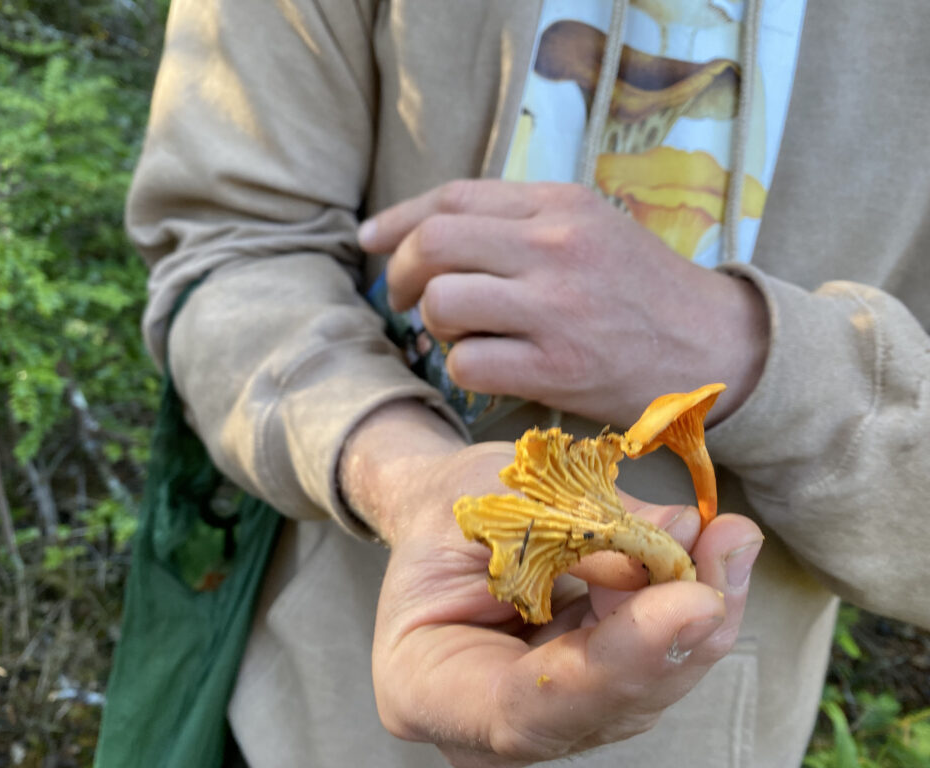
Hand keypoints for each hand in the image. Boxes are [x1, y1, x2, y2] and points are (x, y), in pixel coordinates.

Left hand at [357, 179, 767, 426]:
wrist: (715, 347)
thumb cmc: (642, 290)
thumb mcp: (590, 228)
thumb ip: (520, 221)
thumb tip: (430, 232)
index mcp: (561, 204)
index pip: (453, 197)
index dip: (399, 219)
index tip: (372, 240)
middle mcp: (556, 247)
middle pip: (435, 243)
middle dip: (399, 272)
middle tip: (400, 297)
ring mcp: (556, 308)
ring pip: (443, 303)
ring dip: (433, 323)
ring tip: (456, 334)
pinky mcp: (558, 368)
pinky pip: (469, 363)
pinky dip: (463, 368)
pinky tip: (488, 368)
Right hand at [370, 443, 761, 767]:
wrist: (446, 518)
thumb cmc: (451, 506)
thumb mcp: (497, 498)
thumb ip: (580, 527)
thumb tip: (682, 533)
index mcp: (424, 687)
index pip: (529, 706)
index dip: (620, 661)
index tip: (695, 600)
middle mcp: (483, 730)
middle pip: (602, 708)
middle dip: (680, 630)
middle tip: (729, 546)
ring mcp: (544, 722)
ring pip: (646, 691)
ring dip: (697, 613)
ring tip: (722, 537)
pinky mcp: (591, 699)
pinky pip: (656, 666)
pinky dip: (690, 608)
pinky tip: (707, 553)